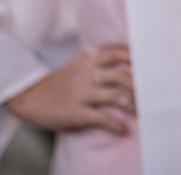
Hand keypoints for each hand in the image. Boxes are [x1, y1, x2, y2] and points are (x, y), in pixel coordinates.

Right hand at [5, 45, 134, 135]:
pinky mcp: (77, 113)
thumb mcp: (73, 63)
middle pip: (119, 76)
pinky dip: (114, 125)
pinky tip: (123, 130)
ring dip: (130, 106)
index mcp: (87, 62)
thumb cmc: (56, 82)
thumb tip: (106, 51)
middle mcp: (87, 75)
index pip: (114, 54)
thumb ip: (90, 57)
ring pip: (114, 97)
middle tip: (149, 93)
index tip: (146, 63)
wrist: (31, 97)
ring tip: (141, 113)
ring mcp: (82, 94)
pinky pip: (100, 118)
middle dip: (137, 85)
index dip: (131, 57)